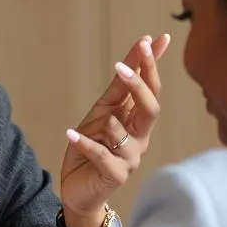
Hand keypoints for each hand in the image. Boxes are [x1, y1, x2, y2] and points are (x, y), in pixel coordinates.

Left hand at [60, 33, 169, 226]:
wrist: (78, 188)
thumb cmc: (91, 147)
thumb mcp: (101, 112)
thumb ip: (119, 89)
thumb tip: (133, 55)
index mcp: (137, 120)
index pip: (151, 89)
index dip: (153, 65)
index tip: (156, 39)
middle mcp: (139, 138)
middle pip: (150, 109)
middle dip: (140, 85)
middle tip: (122, 66)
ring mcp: (129, 158)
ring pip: (127, 133)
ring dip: (110, 124)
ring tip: (96, 122)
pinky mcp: (114, 175)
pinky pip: (102, 155)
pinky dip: (86, 143)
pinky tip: (70, 133)